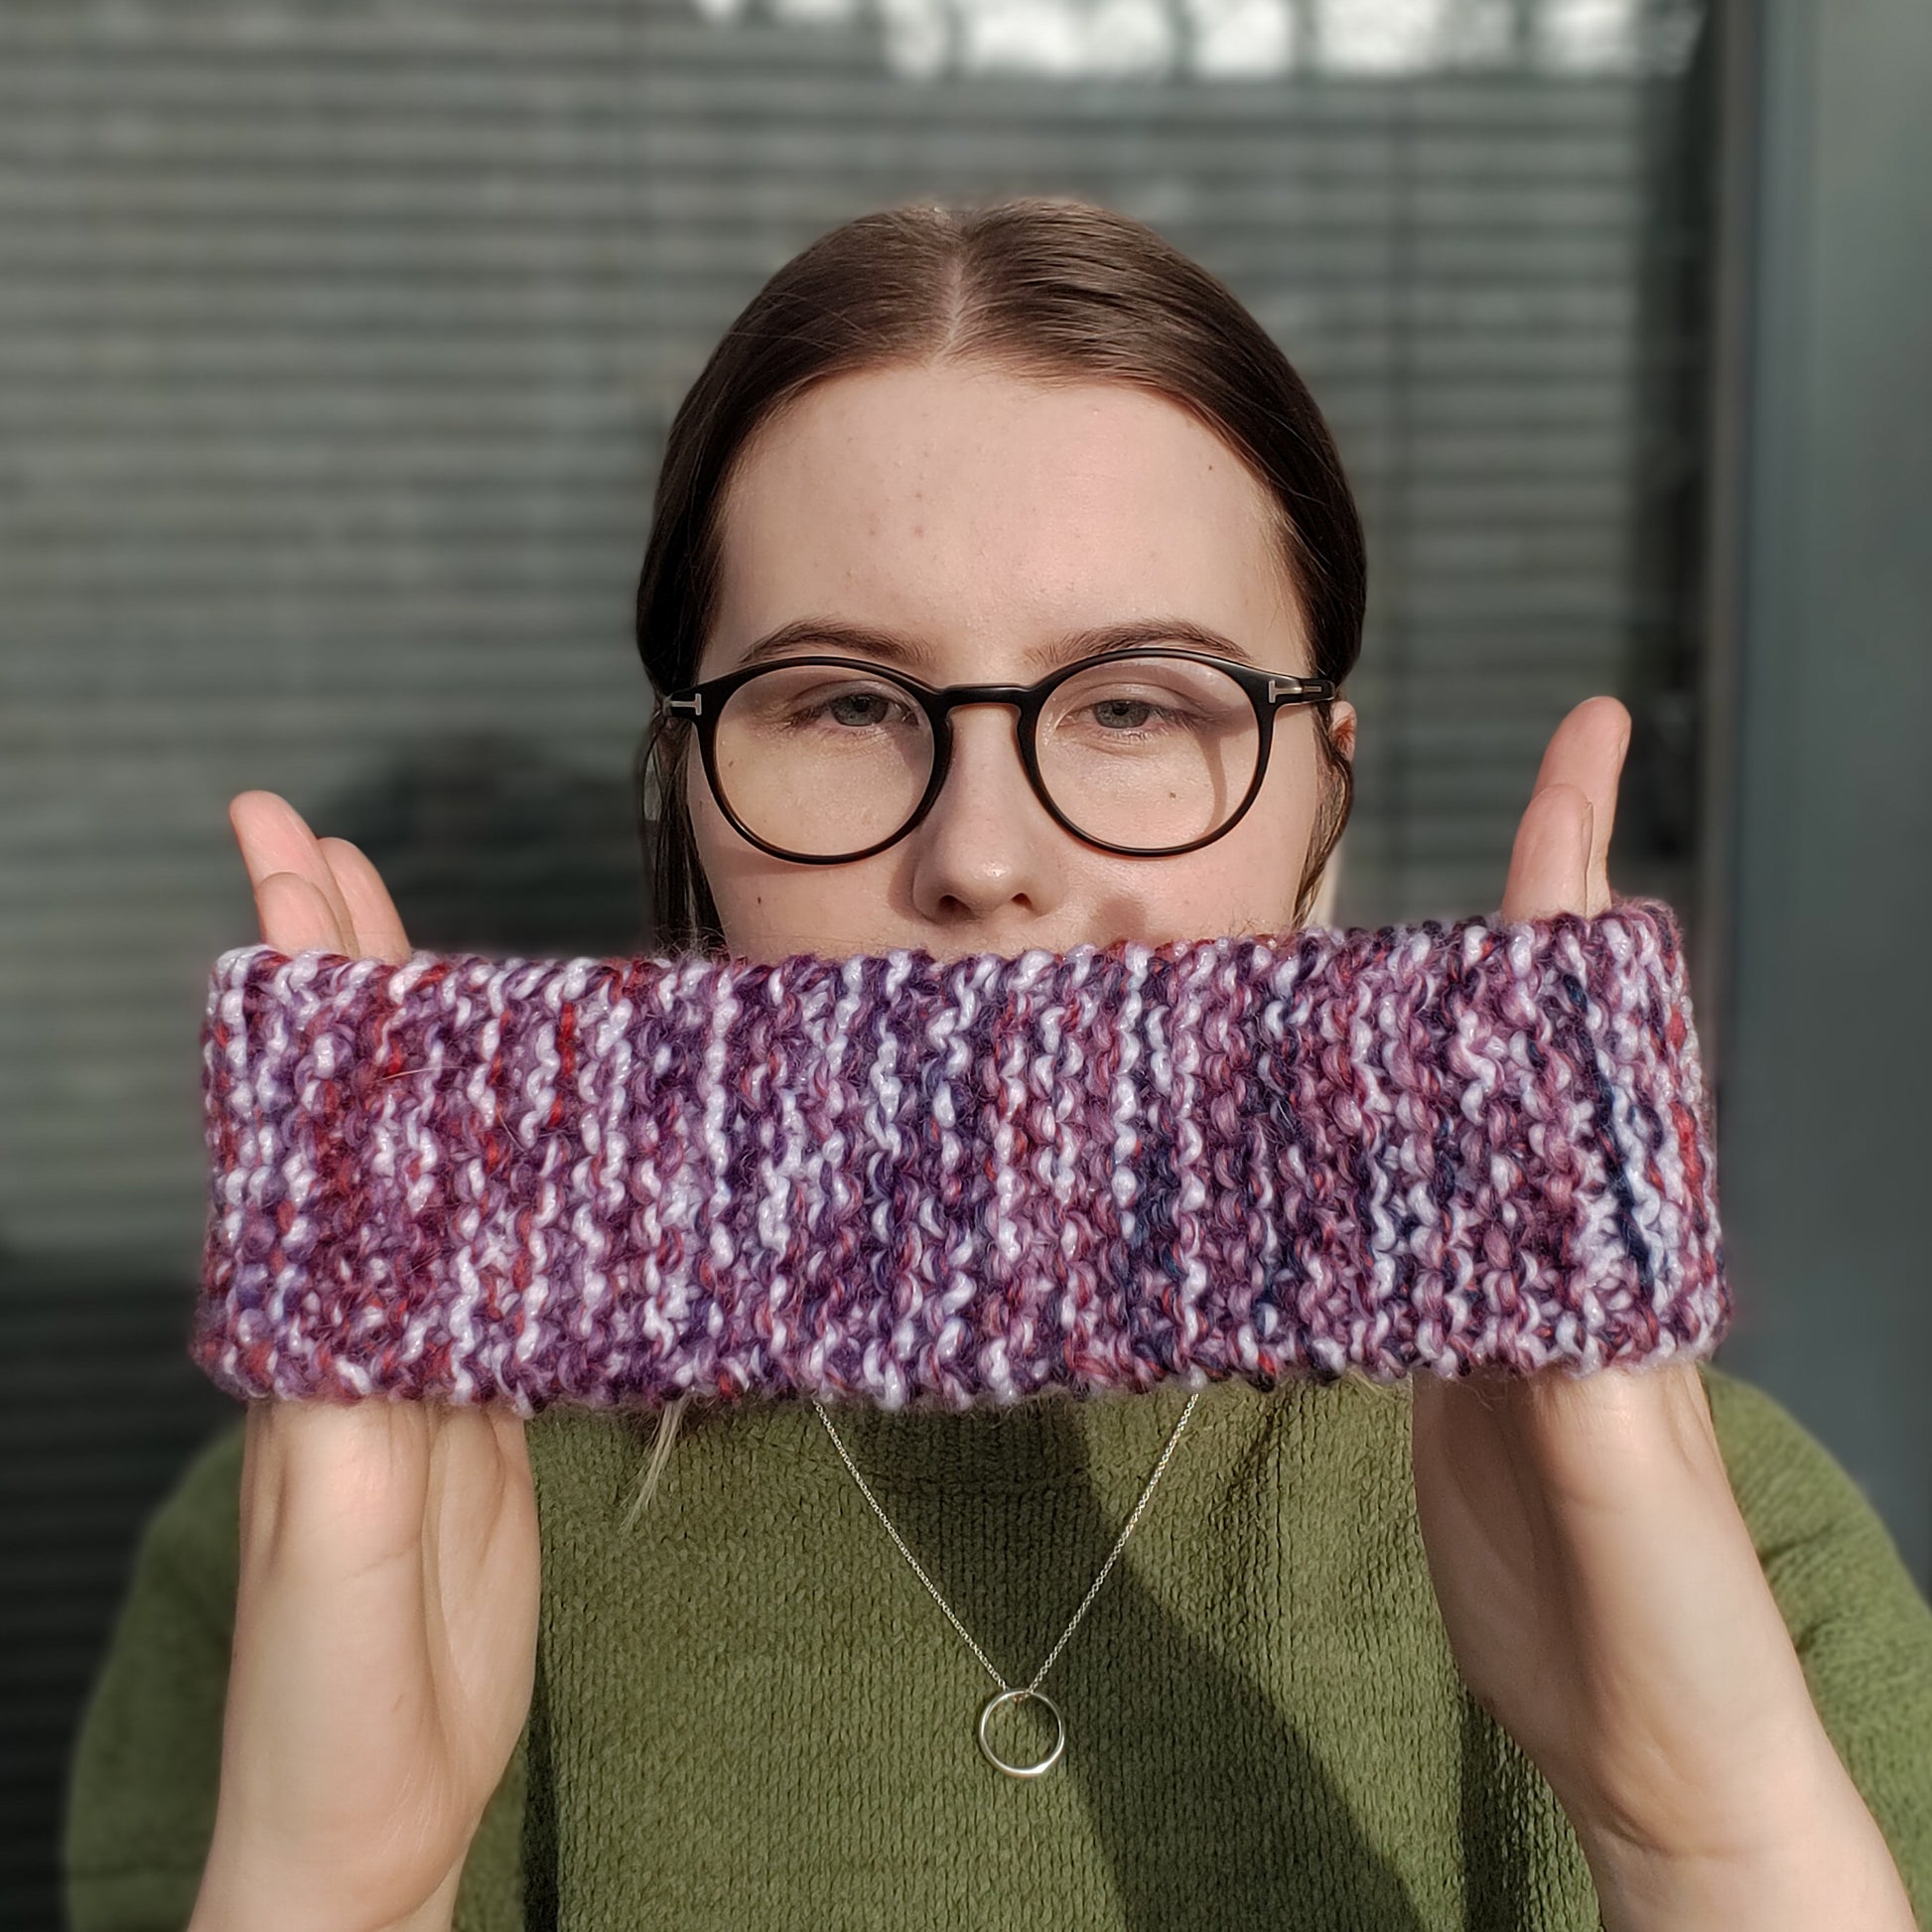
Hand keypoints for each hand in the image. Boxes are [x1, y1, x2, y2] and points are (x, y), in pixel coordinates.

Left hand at [190, 793, 540, 1931]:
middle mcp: (353, 1319)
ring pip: (416, 1163)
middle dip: (340, 970)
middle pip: (347, 1109)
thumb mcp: (345, 1542)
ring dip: (413, 1048)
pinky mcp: (481, 1403)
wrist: (365, 1812)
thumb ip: (360, 1398)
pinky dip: (505, 1168)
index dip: (302, 978)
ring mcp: (418, 1355)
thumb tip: (381, 1256)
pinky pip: (489, 1251)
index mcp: (308, 1330)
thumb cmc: (330, 1694)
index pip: (299, 1114)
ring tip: (420, 950)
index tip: (291, 854)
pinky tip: (522, 1137)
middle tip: (328, 844)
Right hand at [1407, 700, 1856, 1872]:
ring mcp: (1494, 1297)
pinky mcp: (1440, 1360)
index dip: (1578, 881)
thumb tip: (1520, 1251)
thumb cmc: (1672, 1620)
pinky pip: (1388, 1227)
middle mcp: (1559, 1247)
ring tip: (1338, 942)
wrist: (1646, 1736)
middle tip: (1460, 805)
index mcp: (1621, 1250)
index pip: (1594, 1034)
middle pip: (1521, 1047)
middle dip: (1499, 916)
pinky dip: (1345, 1159)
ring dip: (1406, 1026)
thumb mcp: (1628, 1492)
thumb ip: (1581, 1372)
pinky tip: (1296, 1134)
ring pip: (1447, 1125)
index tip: (1584, 743)